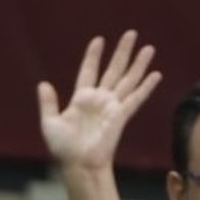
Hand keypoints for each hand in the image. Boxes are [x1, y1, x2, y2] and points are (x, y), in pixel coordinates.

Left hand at [38, 31, 160, 173]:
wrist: (79, 165)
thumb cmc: (64, 149)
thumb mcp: (50, 123)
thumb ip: (47, 103)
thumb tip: (43, 84)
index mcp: (82, 99)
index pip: (89, 71)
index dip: (93, 56)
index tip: (99, 40)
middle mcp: (99, 100)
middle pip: (114, 70)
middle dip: (122, 52)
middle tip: (131, 34)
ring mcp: (112, 107)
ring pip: (128, 79)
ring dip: (138, 63)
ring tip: (149, 47)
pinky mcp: (121, 116)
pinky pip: (136, 97)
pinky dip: (146, 86)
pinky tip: (156, 74)